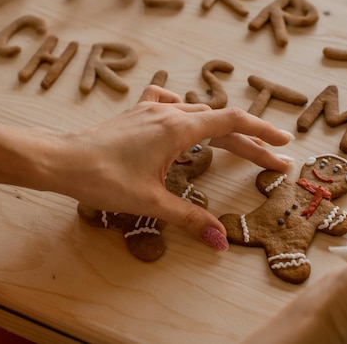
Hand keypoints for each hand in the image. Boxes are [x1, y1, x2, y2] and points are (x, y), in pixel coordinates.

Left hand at [55, 85, 292, 248]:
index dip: (262, 133)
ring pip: (198, 113)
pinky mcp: (137, 113)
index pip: (233, 123)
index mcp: (178, 130)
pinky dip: (186, 110)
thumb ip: (189, 219)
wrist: (61, 160)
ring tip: (238, 145)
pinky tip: (184, 116)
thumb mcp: (151, 202)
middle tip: (274, 161)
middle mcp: (169, 113)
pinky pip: (169, 103)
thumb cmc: (103, 179)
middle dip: (250, 142)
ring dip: (222, 129)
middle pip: (221, 122)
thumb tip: (220, 243)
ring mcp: (151, 110)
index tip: (284, 145)